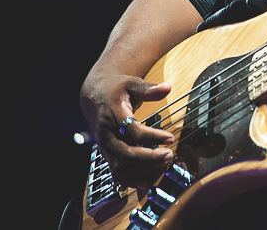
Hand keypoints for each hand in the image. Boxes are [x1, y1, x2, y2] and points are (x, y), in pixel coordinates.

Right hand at [80, 72, 175, 189]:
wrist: (95, 96)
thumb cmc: (117, 89)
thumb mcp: (132, 83)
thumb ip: (149, 88)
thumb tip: (167, 87)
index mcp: (113, 115)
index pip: (133, 132)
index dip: (153, 137)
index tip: (170, 138)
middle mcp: (106, 134)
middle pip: (125, 154)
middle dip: (149, 158)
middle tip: (169, 155)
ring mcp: (105, 146)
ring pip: (120, 167)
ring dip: (142, 171)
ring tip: (163, 165)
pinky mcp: (106, 154)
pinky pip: (116, 172)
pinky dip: (130, 180)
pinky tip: (147, 182)